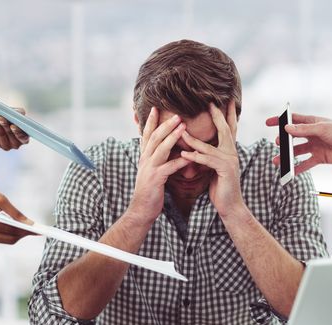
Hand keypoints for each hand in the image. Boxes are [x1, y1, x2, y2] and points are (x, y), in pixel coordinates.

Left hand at [0, 109, 29, 150]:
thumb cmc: (11, 118)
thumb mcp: (17, 113)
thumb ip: (21, 113)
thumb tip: (20, 113)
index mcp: (25, 138)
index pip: (23, 138)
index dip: (18, 132)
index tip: (12, 126)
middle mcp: (16, 144)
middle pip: (11, 135)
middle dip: (5, 126)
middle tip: (1, 118)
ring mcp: (6, 145)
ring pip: (1, 134)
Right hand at [0, 185, 34, 243]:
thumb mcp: (1, 199)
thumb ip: (15, 213)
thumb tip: (29, 223)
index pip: (11, 230)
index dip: (25, 231)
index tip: (38, 230)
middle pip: (10, 238)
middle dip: (24, 234)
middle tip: (36, 230)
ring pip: (8, 240)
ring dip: (19, 235)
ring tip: (30, 229)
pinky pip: (2, 239)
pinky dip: (11, 235)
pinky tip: (19, 229)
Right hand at [128, 107, 190, 223]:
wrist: (141, 209)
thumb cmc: (150, 191)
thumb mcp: (151, 171)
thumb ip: (156, 159)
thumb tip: (164, 149)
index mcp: (144, 157)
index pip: (147, 135)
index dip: (151, 121)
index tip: (156, 108)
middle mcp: (145, 160)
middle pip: (154, 137)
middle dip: (165, 124)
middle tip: (177, 114)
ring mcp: (149, 168)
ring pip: (161, 148)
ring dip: (172, 136)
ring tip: (183, 127)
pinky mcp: (156, 179)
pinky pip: (169, 167)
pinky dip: (180, 161)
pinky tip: (190, 157)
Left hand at [181, 102, 243, 217]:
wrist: (230, 206)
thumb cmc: (220, 187)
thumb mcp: (214, 168)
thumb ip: (210, 156)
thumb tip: (199, 146)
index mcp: (230, 151)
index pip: (229, 128)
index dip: (227, 114)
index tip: (226, 100)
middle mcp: (232, 153)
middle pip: (225, 130)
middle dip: (218, 115)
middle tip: (210, 102)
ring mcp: (230, 161)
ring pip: (210, 146)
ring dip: (193, 139)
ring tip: (181, 130)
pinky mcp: (225, 170)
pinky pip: (207, 161)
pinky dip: (195, 157)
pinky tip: (184, 154)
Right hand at [266, 113, 331, 173]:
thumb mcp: (322, 129)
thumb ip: (304, 130)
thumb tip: (286, 129)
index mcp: (312, 122)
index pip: (292, 120)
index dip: (280, 121)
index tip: (268, 123)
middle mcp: (311, 134)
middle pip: (292, 137)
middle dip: (283, 141)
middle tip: (277, 143)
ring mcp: (315, 146)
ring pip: (297, 152)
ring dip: (287, 156)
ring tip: (277, 161)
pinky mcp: (319, 158)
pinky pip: (305, 164)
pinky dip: (297, 168)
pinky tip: (289, 172)